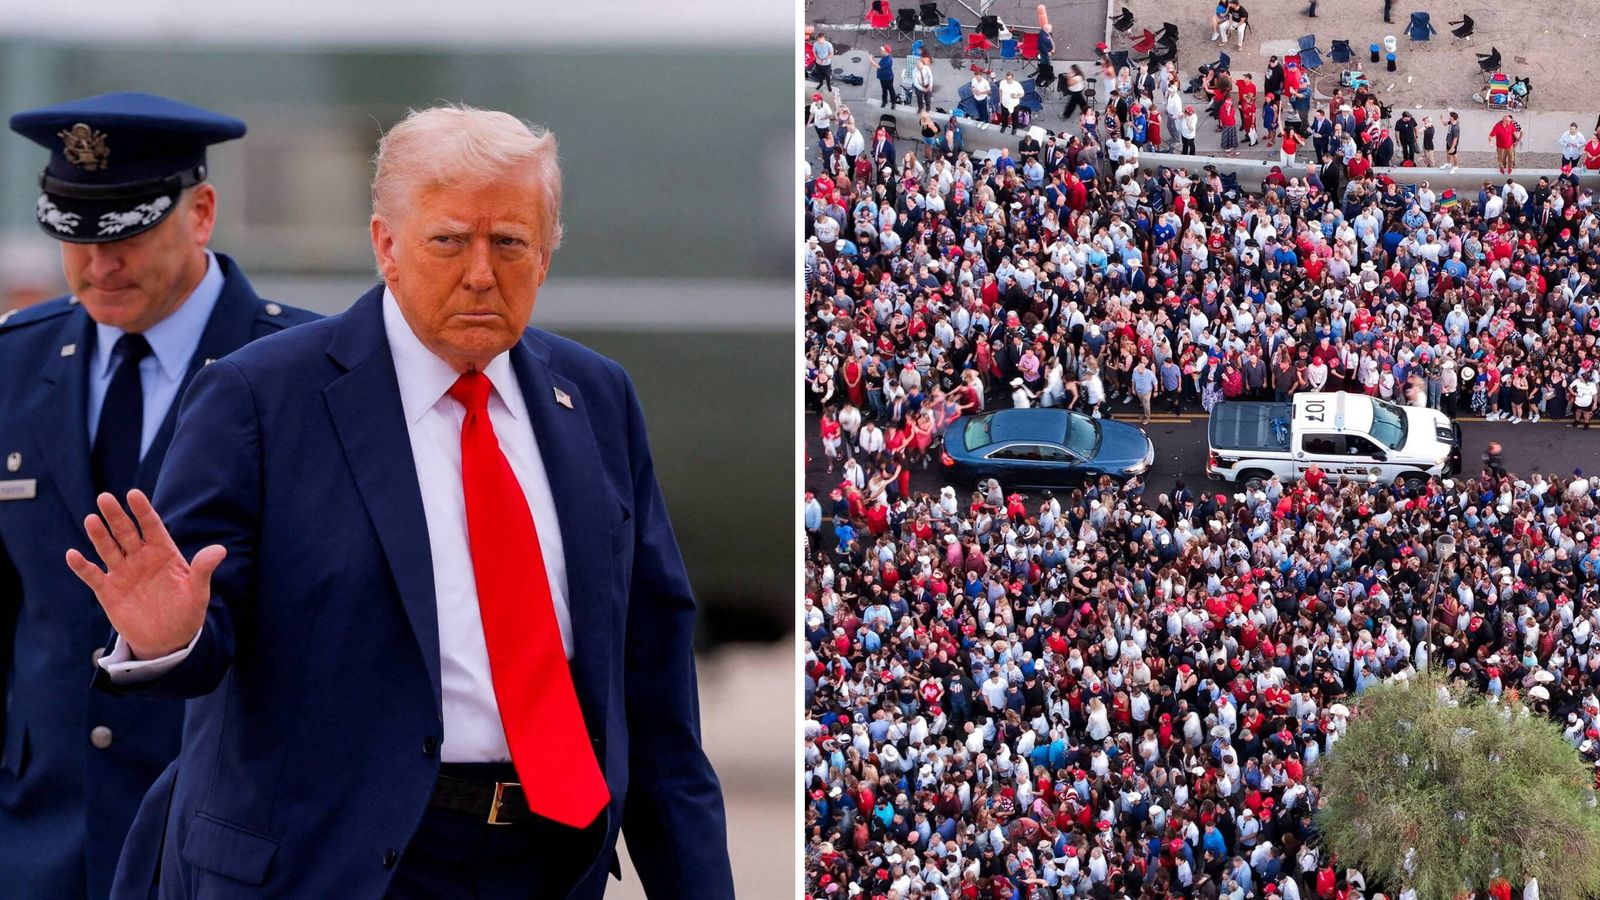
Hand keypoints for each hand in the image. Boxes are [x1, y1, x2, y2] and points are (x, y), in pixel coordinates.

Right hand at [66, 490, 224, 660]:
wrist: (168, 639)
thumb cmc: (186, 612)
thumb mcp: (198, 592)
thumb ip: (203, 569)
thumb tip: (220, 550)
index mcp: (163, 553)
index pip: (152, 527)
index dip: (143, 511)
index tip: (133, 494)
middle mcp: (141, 558)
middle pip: (126, 532)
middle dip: (116, 516)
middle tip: (105, 498)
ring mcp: (123, 572)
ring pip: (108, 549)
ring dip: (99, 535)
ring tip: (91, 519)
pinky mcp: (108, 590)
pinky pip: (93, 575)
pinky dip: (82, 566)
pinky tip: (73, 554)